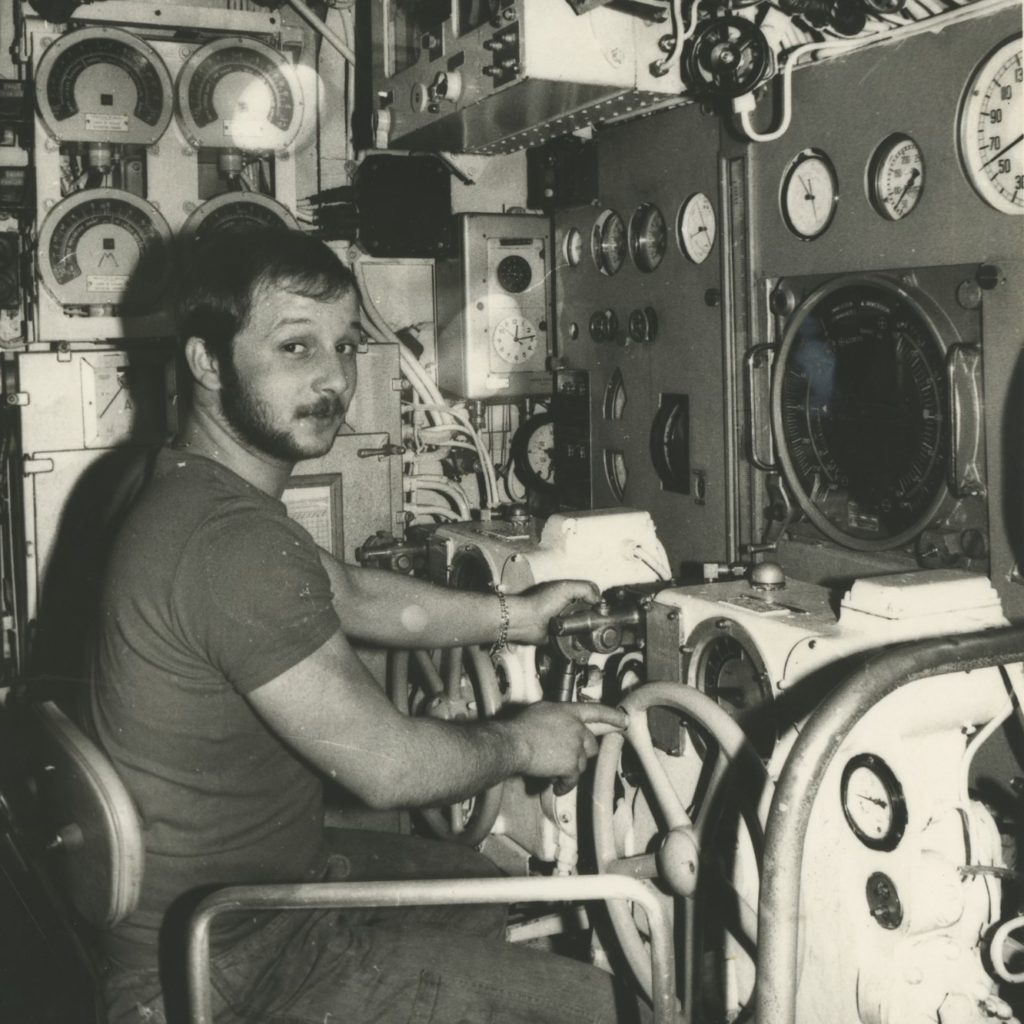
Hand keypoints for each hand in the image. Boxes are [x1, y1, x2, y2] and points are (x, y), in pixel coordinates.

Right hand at [505, 702, 627, 794]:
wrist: (514, 743)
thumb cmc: (520, 728)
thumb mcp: (541, 711)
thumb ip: (556, 717)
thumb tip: (558, 725)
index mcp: (568, 711)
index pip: (596, 711)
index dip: (612, 716)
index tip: (624, 720)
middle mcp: (576, 727)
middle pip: (591, 744)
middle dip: (581, 753)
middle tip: (567, 759)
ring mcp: (575, 746)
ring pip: (582, 763)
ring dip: (569, 769)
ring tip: (553, 771)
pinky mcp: (571, 764)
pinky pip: (573, 779)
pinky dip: (564, 785)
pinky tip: (556, 786)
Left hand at [506, 580, 598, 644]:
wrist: (527, 622)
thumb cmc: (540, 603)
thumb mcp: (566, 588)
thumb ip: (585, 589)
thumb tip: (598, 599)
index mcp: (566, 591)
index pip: (588, 593)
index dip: (596, 600)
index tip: (600, 607)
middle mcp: (565, 605)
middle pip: (587, 610)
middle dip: (592, 615)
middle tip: (595, 620)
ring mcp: (563, 620)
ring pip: (583, 625)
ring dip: (585, 627)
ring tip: (586, 629)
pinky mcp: (561, 634)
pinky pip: (574, 637)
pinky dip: (578, 637)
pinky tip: (578, 636)